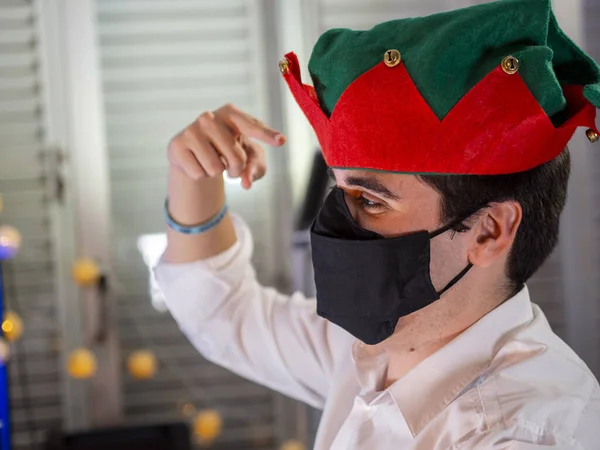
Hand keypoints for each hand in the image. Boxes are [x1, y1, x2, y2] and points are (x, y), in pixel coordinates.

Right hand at [168, 104, 285, 189]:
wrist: (193, 153)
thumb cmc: (227, 150)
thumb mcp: (248, 158)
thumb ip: (255, 169)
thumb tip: (246, 183)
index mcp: (231, 114)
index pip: (251, 126)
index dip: (266, 134)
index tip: (281, 141)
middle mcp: (210, 117)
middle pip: (237, 158)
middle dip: (236, 169)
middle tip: (230, 164)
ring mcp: (191, 130)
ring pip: (217, 169)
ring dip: (217, 172)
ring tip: (212, 160)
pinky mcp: (177, 146)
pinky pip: (199, 174)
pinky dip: (201, 175)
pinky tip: (197, 162)